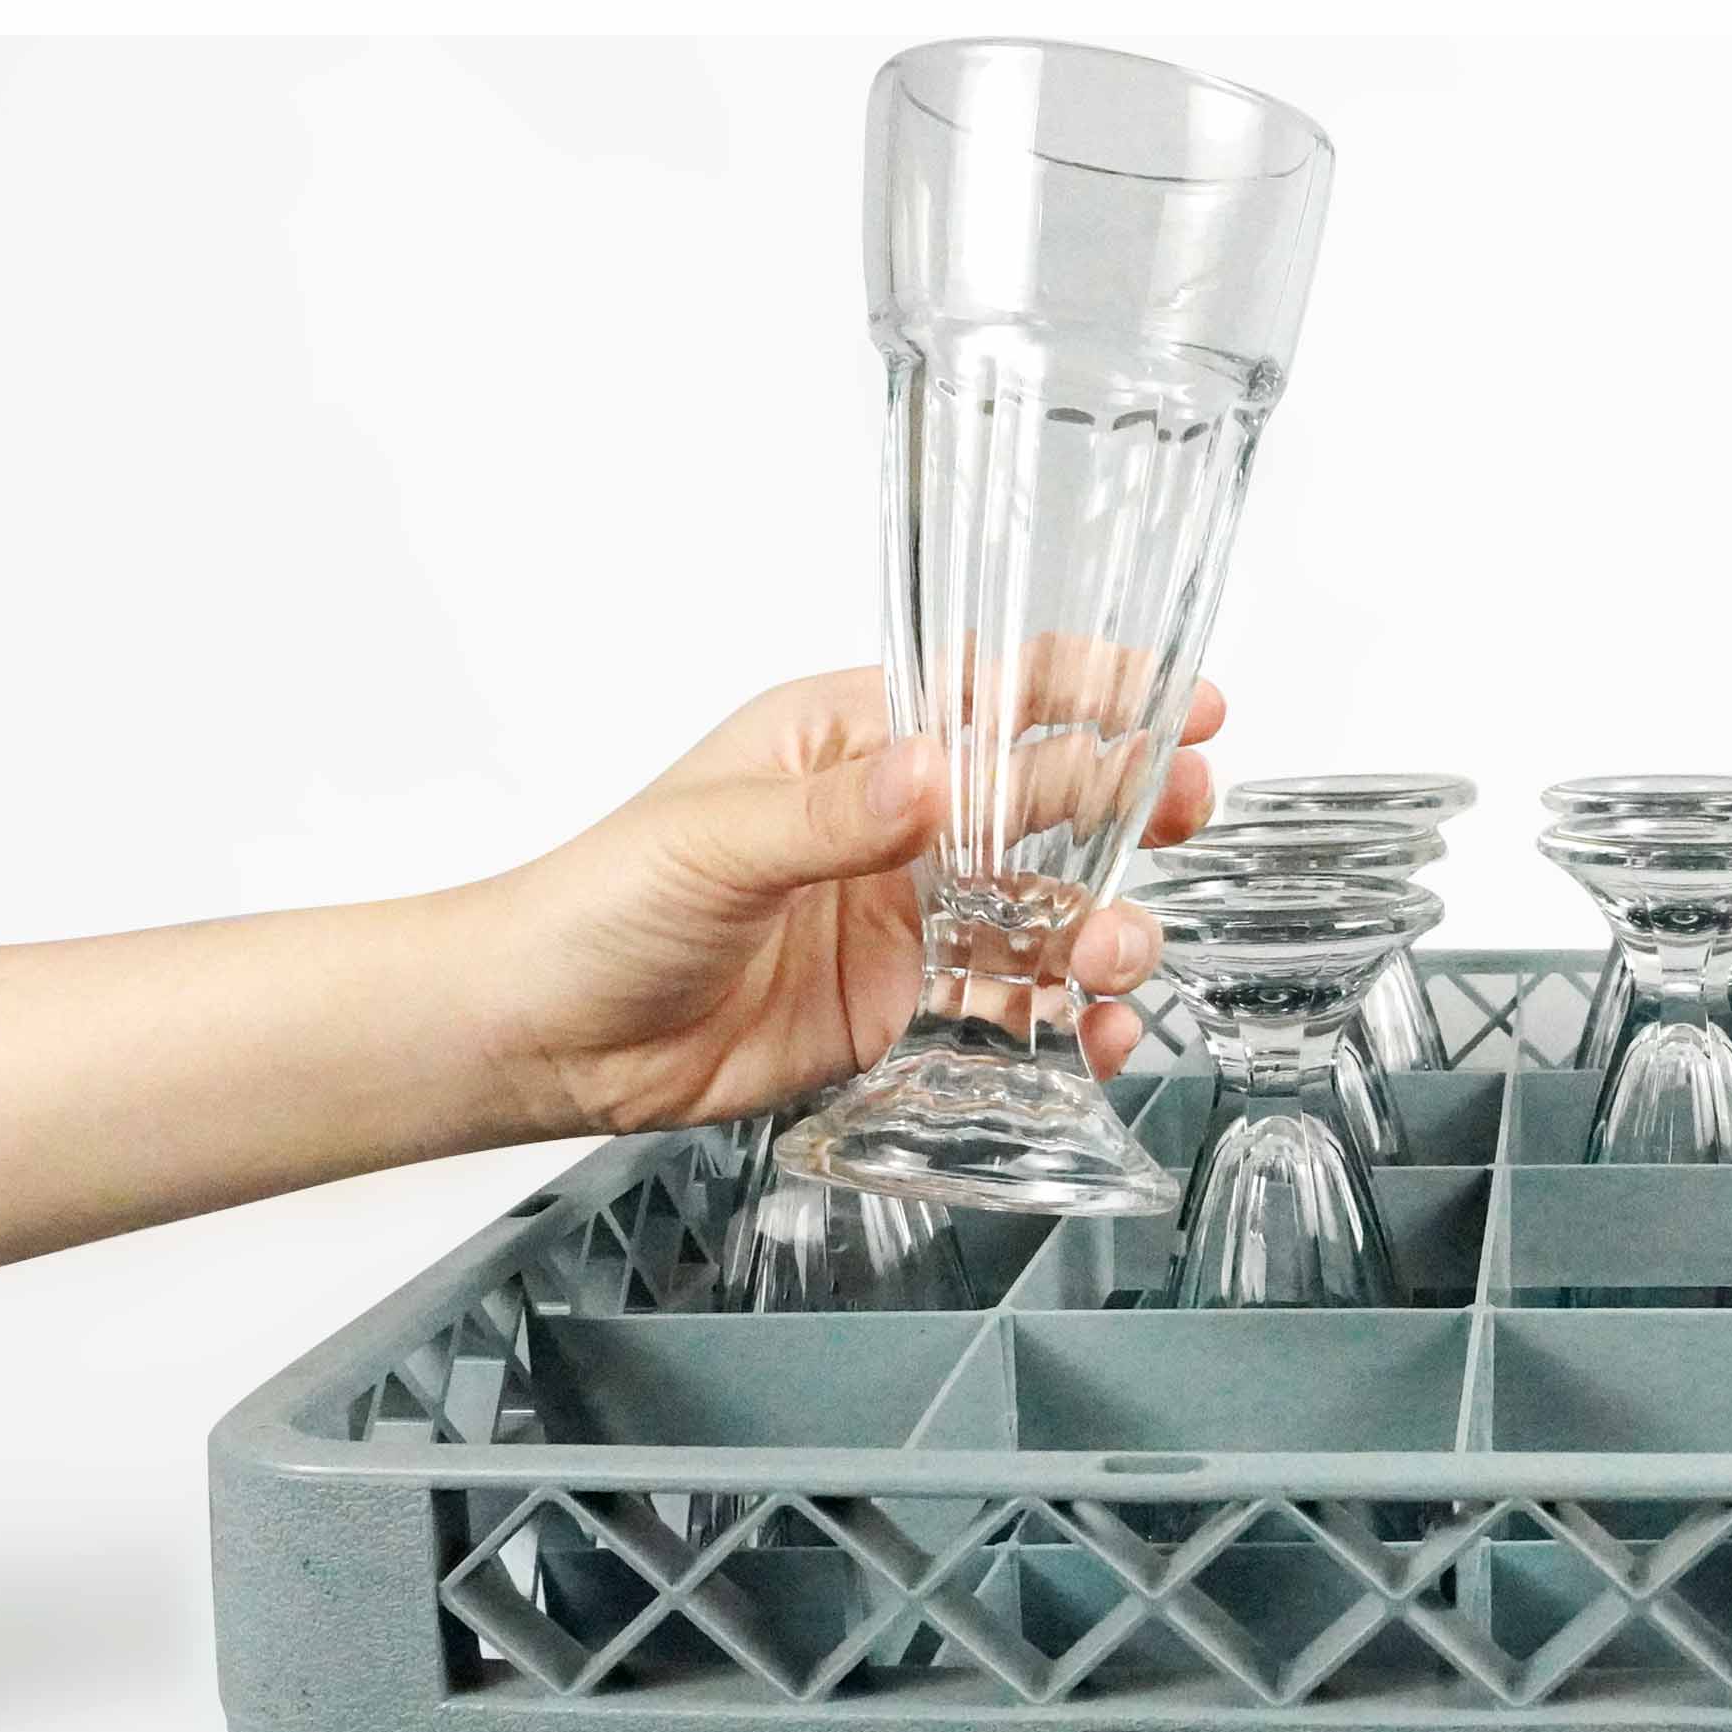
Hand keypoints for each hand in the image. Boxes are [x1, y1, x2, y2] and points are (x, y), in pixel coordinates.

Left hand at [469, 667, 1221, 1137]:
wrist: (545, 1037)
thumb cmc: (598, 907)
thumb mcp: (714, 842)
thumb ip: (833, 819)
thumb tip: (932, 775)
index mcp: (846, 745)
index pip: (986, 697)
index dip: (1088, 692)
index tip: (1175, 698)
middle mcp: (892, 827)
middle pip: (1043, 802)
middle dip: (1127, 806)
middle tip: (1186, 813)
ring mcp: (907, 920)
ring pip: (1042, 914)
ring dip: (1101, 930)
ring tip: (1119, 956)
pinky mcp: (905, 1010)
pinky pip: (1010, 1012)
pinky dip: (1065, 1026)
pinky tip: (1097, 1040)